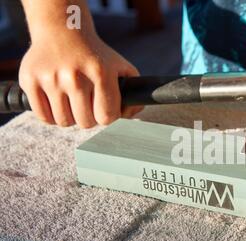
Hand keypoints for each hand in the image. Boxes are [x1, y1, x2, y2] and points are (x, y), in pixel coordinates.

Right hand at [19, 31, 141, 127]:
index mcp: (100, 73)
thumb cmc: (96, 56)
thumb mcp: (122, 68)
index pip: (107, 117)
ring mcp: (50, 78)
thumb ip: (133, 93)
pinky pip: (43, 116)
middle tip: (87, 105)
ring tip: (72, 102)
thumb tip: (129, 114)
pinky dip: (51, 116)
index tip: (104, 110)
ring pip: (64, 122)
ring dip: (70, 117)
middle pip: (85, 122)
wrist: (63, 31)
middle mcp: (75, 76)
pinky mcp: (30, 80)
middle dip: (89, 117)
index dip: (108, 117)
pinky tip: (57, 103)